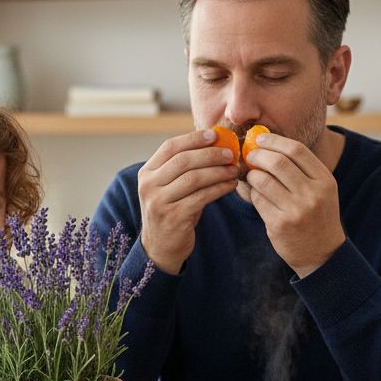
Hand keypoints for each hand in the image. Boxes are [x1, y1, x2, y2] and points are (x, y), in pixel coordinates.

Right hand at [137, 130, 239, 273]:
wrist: (161, 245)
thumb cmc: (172, 210)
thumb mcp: (169, 186)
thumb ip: (183, 167)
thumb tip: (216, 143)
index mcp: (146, 173)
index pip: (170, 147)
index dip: (193, 138)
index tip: (215, 134)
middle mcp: (148, 186)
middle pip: (183, 161)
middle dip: (211, 154)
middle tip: (231, 153)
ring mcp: (159, 202)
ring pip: (193, 178)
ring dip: (218, 171)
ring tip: (234, 170)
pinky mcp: (173, 217)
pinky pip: (202, 197)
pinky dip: (219, 188)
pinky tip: (231, 185)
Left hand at [240, 132, 345, 276]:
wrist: (322, 253)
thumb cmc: (316, 215)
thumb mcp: (320, 190)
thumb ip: (300, 169)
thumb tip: (266, 144)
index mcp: (325, 180)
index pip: (297, 150)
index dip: (274, 141)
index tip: (259, 139)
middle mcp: (313, 194)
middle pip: (278, 162)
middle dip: (258, 155)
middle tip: (248, 155)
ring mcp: (296, 210)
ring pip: (263, 180)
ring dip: (251, 174)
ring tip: (251, 175)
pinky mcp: (280, 224)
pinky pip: (257, 200)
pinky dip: (251, 192)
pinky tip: (252, 191)